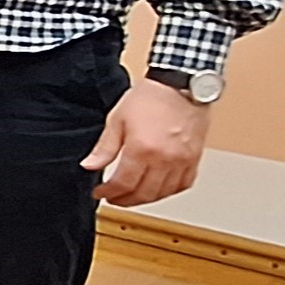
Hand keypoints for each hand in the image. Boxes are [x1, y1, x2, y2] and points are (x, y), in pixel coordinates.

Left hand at [84, 77, 209, 206]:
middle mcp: (165, 158)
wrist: (180, 84)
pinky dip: (169, 191)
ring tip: (132, 195)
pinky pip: (183, 184)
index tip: (100, 193)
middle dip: (125, 200)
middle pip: (143, 193)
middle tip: (114, 198)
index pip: (122, 184)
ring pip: (163, 193)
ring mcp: (182, 160)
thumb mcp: (118, 120)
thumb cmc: (151, 97)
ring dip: (145, 198)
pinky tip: (158, 188)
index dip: (108, 193)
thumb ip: (105, 148)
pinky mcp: (194, 158)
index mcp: (142, 149)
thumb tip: (89, 165)